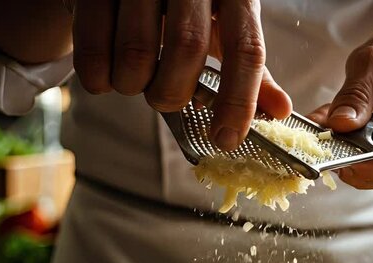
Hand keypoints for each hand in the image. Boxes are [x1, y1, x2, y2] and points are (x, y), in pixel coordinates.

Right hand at [69, 0, 290, 150]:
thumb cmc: (190, 9)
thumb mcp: (227, 30)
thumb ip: (251, 70)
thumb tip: (281, 111)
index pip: (246, 50)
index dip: (238, 101)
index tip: (226, 140)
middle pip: (187, 50)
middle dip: (173, 93)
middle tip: (165, 98)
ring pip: (137, 50)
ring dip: (134, 85)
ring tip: (136, 81)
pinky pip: (92, 43)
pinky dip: (98, 76)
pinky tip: (106, 77)